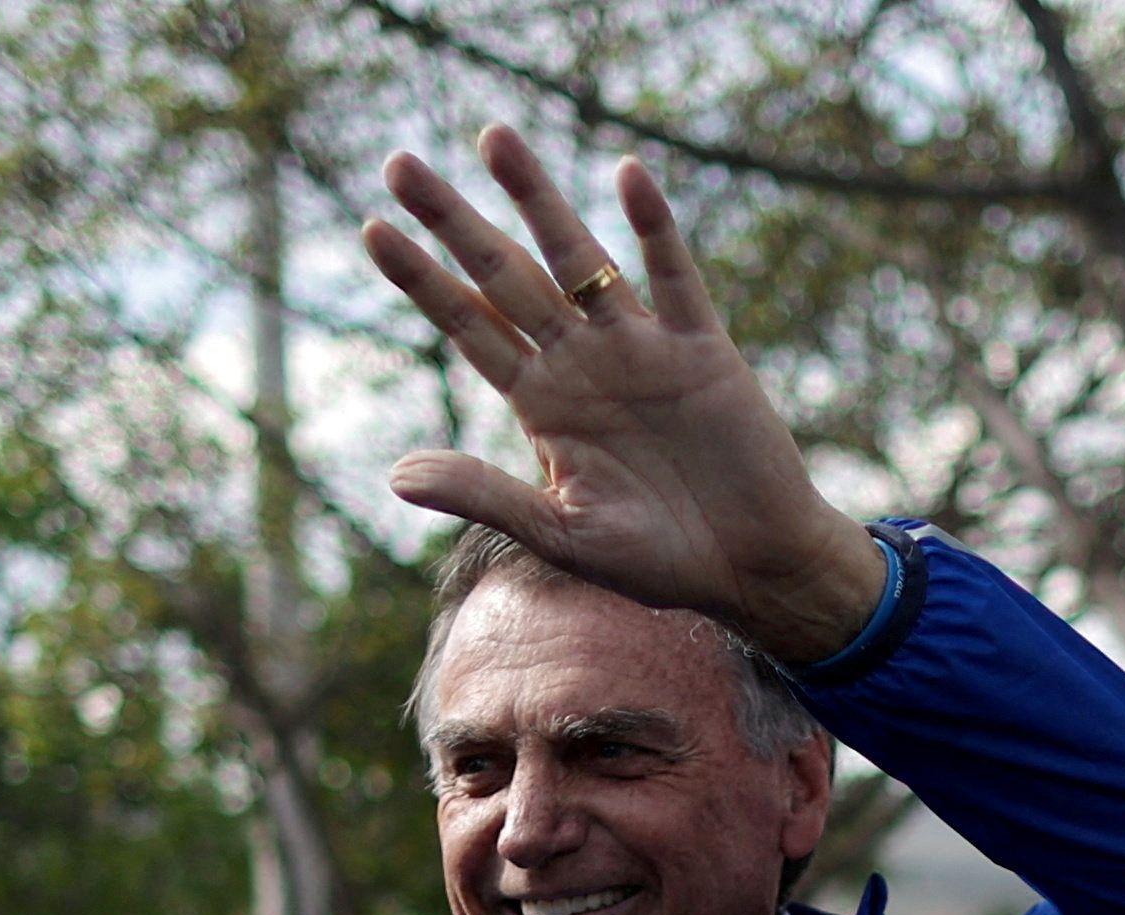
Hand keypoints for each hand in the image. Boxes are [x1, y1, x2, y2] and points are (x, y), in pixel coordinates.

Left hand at [364, 131, 883, 661]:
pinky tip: (626, 175)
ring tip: (492, 137)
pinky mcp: (699, 347)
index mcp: (541, 403)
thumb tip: (396, 475)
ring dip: (536, 199)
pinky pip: (671, 276)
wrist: (752, 567)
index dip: (422, 279)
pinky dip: (652, 227)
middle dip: (454, 220)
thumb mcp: (560, 532)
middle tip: (399, 163)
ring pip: (577, 258)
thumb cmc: (657, 559)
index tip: (371, 230)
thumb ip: (484, 495)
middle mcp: (581, 361)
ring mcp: (638, 347)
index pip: (468, 325)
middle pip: (504, 275)